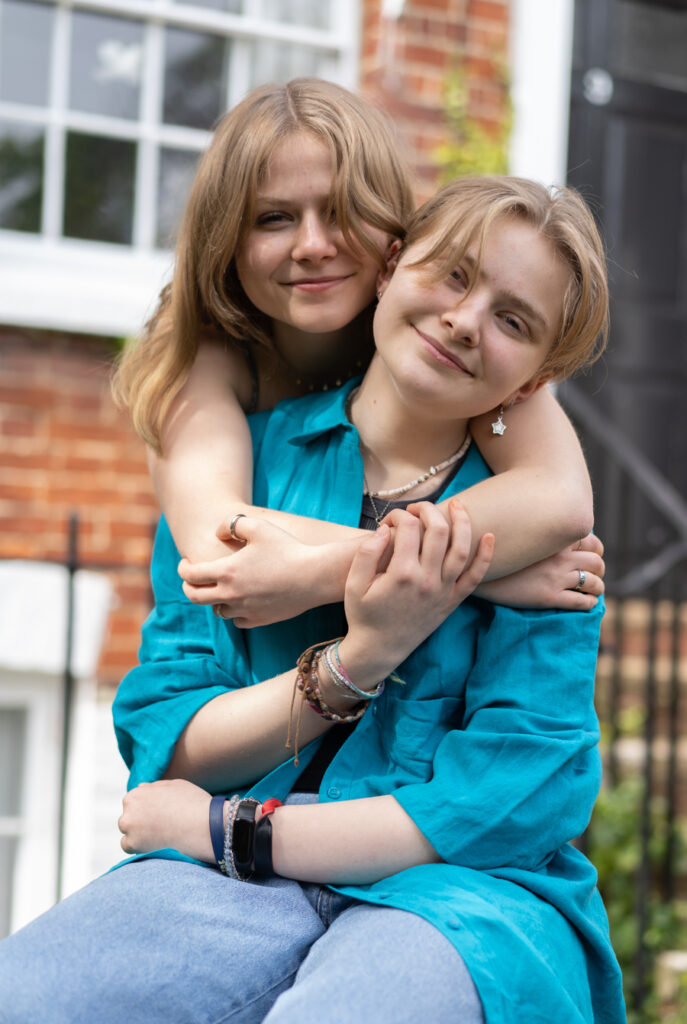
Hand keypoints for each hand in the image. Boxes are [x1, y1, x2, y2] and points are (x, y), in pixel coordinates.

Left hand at [118, 779, 213, 861]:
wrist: (204, 825)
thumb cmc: (193, 803)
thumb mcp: (175, 786)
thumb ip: (155, 787)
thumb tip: (140, 787)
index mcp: (137, 792)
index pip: (134, 802)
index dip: (148, 810)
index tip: (160, 816)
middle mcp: (129, 807)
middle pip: (129, 817)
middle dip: (141, 822)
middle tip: (161, 827)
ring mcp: (129, 826)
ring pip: (128, 832)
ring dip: (139, 835)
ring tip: (161, 837)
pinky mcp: (133, 844)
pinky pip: (128, 847)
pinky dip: (139, 848)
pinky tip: (156, 845)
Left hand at [178, 516, 329, 626]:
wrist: (314, 576)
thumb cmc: (287, 548)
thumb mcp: (258, 526)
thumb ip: (232, 524)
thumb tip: (218, 533)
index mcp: (226, 571)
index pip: (190, 575)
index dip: (183, 568)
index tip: (186, 563)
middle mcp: (231, 594)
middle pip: (195, 597)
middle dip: (189, 587)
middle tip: (192, 580)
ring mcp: (245, 610)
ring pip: (217, 611)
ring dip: (214, 599)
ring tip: (220, 589)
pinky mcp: (260, 620)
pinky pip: (237, 621)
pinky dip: (234, 612)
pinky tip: (240, 602)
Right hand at [339, 499, 493, 685]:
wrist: (379, 649)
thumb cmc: (363, 615)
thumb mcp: (353, 584)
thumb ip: (366, 553)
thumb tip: (384, 529)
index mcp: (401, 574)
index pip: (407, 528)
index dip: (398, 516)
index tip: (389, 520)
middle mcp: (427, 580)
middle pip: (437, 531)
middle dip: (427, 510)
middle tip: (416, 509)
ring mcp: (443, 591)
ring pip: (461, 548)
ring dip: (461, 522)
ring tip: (456, 505)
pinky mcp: (452, 601)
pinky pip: (475, 577)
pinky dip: (485, 556)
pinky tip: (489, 536)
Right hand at [478, 532, 604, 609]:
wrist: (478, 570)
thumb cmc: (498, 551)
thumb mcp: (523, 535)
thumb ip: (543, 533)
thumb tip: (555, 532)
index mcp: (554, 540)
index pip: (592, 542)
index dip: (596, 550)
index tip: (591, 556)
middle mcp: (559, 557)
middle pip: (597, 563)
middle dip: (599, 570)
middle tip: (594, 575)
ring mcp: (555, 578)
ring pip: (593, 583)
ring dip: (597, 588)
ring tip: (592, 590)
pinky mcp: (550, 597)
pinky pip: (582, 602)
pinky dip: (589, 603)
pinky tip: (586, 603)